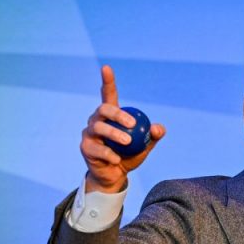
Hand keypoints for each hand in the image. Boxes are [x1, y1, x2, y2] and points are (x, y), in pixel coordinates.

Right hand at [80, 65, 165, 192]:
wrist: (115, 176)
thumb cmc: (129, 156)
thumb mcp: (145, 146)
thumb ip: (152, 136)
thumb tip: (158, 128)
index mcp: (111, 115)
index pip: (108, 94)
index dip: (107, 81)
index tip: (106, 67)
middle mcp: (97, 120)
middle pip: (104, 109)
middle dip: (118, 114)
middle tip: (133, 124)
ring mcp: (89, 133)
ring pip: (99, 127)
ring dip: (115, 134)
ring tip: (128, 143)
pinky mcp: (85, 147)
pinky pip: (97, 148)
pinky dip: (109, 154)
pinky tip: (117, 160)